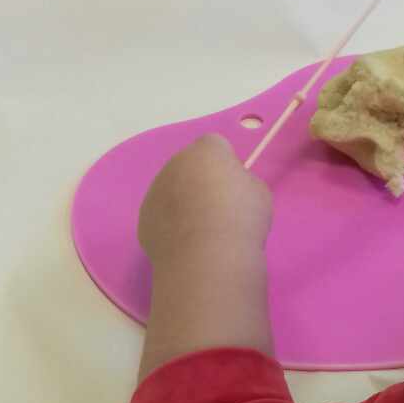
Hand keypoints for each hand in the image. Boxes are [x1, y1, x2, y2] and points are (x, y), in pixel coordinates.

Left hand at [138, 135, 272, 268]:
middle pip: (190, 167)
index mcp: (206, 150)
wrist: (208, 257)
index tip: (236, 187)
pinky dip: (172, 226)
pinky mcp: (144, 218)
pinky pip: (162, 216)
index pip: (216, 145)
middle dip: (201, 182)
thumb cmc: (241, 219)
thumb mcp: (259, 192)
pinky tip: (187, 244)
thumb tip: (229, 189)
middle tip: (219, 211)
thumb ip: (242, 181)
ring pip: (172, 191)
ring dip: (185, 204)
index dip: (227, 164)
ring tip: (203, 232)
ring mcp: (155, 190)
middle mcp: (175, 163)